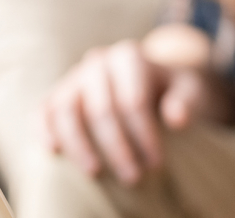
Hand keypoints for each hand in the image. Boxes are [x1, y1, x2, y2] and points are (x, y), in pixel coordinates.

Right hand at [42, 25, 231, 184]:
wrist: (153, 83)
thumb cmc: (173, 90)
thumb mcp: (190, 90)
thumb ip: (186, 101)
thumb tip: (177, 118)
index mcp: (129, 57)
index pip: (133, 99)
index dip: (144, 134)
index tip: (157, 163)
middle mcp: (98, 62)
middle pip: (101, 108)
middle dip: (117, 147)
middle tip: (133, 178)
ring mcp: (74, 77)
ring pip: (67, 110)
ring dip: (79, 145)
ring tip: (95, 173)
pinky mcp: (58, 93)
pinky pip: (44, 110)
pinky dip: (44, 129)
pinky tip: (52, 152)